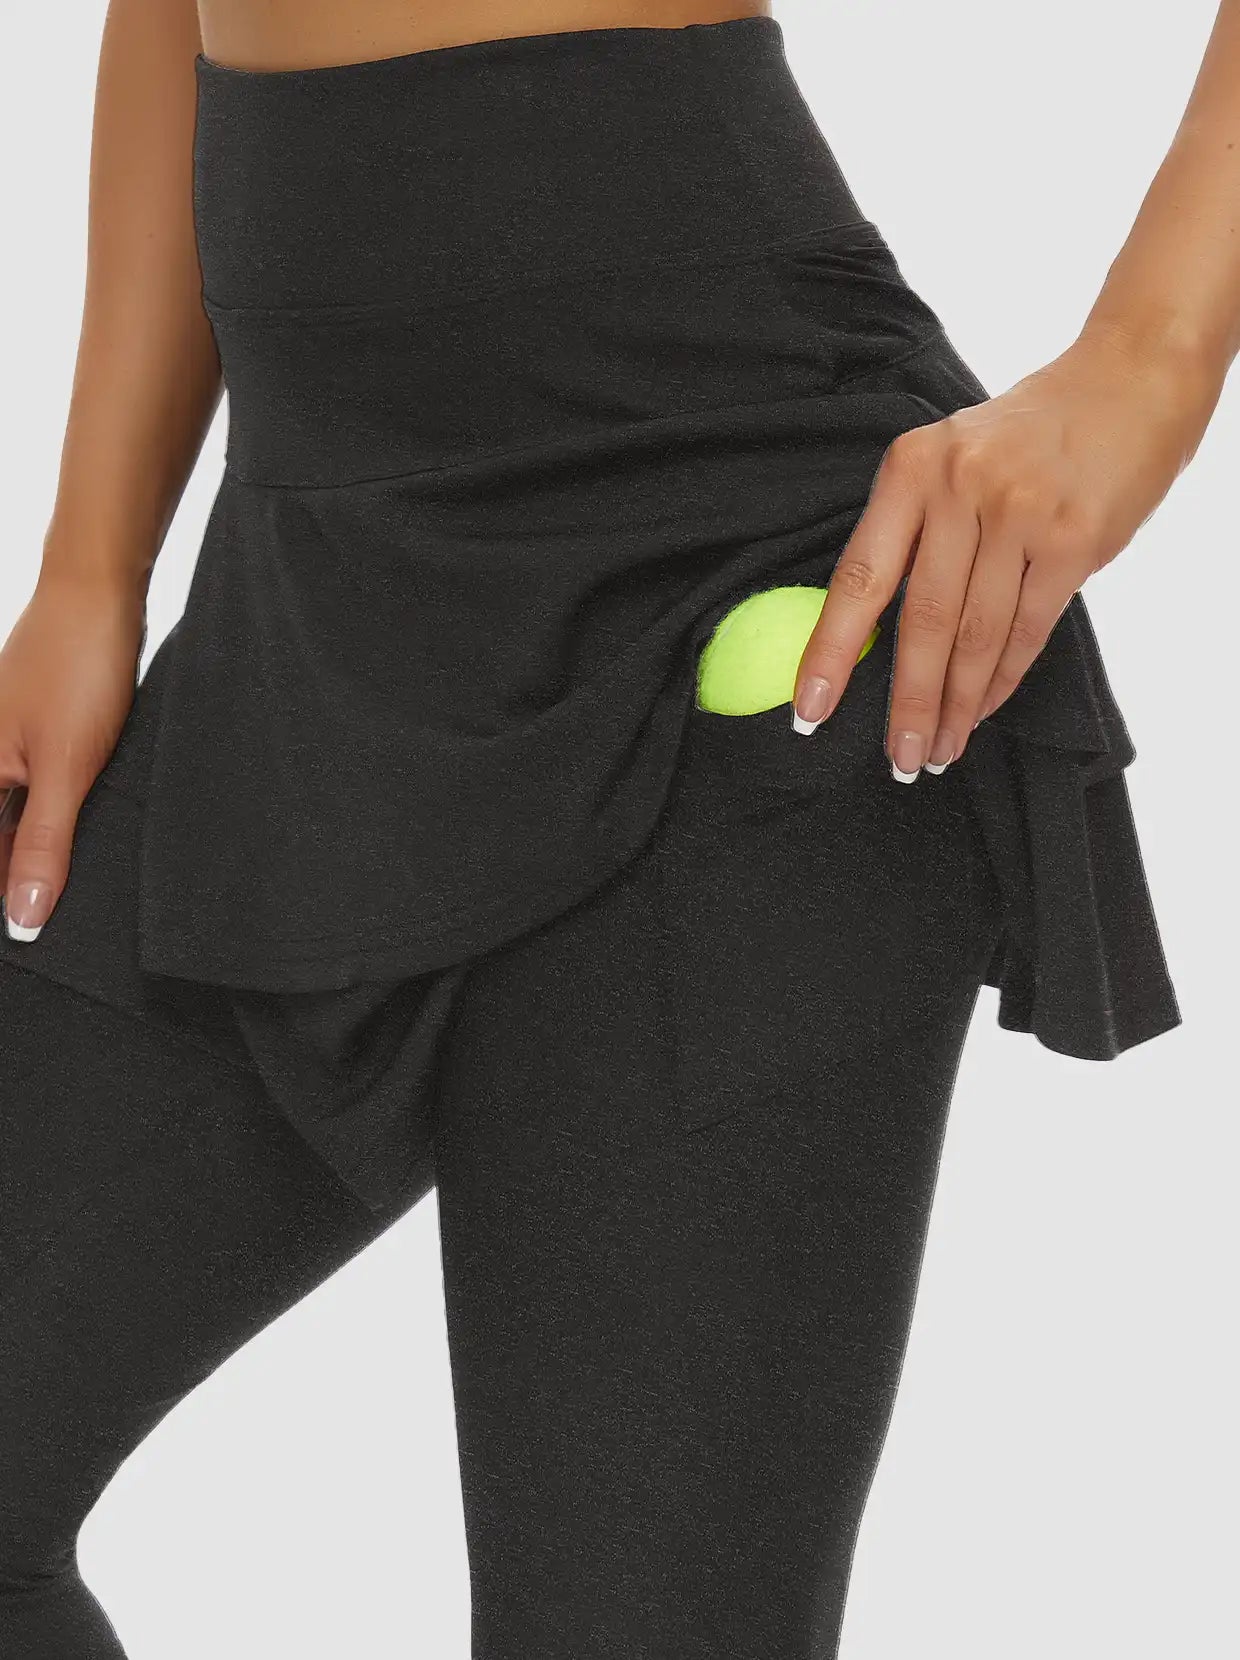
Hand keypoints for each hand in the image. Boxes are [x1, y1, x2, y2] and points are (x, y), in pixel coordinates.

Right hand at [0, 571, 143, 939]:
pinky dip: (42, 826)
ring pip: (8, 821)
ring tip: (51, 904)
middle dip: (13, 879)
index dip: (1, 896)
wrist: (99, 593)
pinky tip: (69, 849)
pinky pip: (26, 797)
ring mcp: (2, 747)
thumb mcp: (66, 771)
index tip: (18, 939)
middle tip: (35, 928)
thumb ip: (43, 845)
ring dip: (27, 857)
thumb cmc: (79, 671)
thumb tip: (22, 920)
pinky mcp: (31, 736)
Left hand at [792, 327, 1221, 777]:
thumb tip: (876, 632)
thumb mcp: (952, 456)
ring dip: (955, 704)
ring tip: (937, 750)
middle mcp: (959, 487)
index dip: (831, 651)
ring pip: (975, 634)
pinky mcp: (1071, 539)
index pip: (859, 576)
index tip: (810, 711)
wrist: (1130, 378)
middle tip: (897, 760)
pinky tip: (982, 711)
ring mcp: (1018, 512)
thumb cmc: (1030, 431)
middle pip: (921, 619)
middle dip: (905, 701)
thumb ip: (917, 529)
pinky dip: (1003, 680)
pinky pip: (1027, 630)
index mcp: (910, 466)